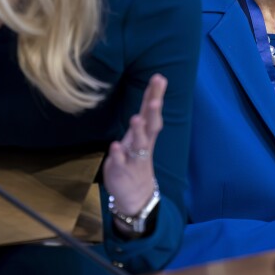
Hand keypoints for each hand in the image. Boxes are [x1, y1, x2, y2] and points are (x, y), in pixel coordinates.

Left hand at [103, 74, 165, 216]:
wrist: (136, 196)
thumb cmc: (136, 160)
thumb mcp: (141, 136)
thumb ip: (145, 117)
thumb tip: (152, 94)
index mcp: (146, 134)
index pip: (152, 111)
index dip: (155, 95)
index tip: (159, 78)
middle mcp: (143, 144)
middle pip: (151, 126)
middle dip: (153, 113)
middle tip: (155, 100)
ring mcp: (134, 158)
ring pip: (138, 144)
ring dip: (138, 131)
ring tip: (136, 119)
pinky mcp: (122, 171)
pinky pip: (121, 162)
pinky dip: (119, 154)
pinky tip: (115, 146)